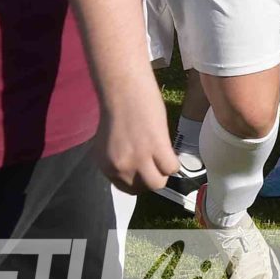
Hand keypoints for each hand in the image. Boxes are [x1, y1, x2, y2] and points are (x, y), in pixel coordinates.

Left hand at [95, 77, 179, 193]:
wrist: (124, 90)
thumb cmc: (118, 109)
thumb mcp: (110, 143)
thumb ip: (118, 159)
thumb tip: (133, 168)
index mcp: (105, 166)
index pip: (125, 188)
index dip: (138, 179)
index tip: (145, 168)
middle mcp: (120, 166)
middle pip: (142, 189)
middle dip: (150, 178)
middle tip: (155, 163)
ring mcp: (138, 158)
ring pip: (157, 183)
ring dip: (163, 174)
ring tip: (164, 159)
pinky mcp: (156, 147)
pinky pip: (171, 168)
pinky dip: (174, 163)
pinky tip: (171, 152)